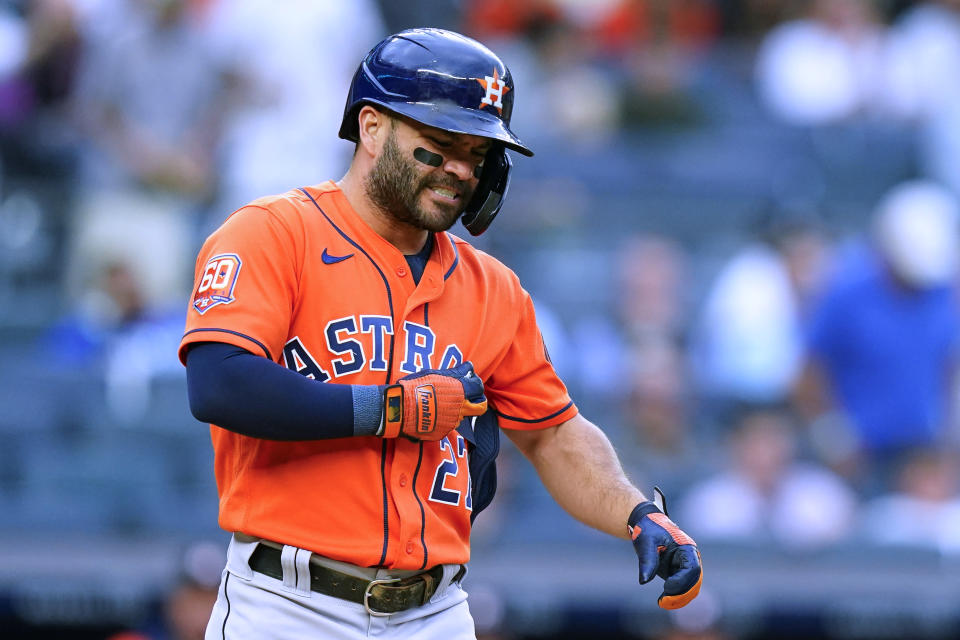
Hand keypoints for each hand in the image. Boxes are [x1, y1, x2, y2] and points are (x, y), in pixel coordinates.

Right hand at [379, 362, 487, 440]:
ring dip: (456, 411)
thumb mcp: (434, 374)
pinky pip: (448, 426)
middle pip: (480, 407)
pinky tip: (431, 414)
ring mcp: (452, 422)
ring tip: (440, 405)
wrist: (400, 408)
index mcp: (460, 391)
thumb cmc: (415, 387)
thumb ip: (455, 373)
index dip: (476, 385)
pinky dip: (443, 421)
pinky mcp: (443, 432)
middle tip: (469, 399)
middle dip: (478, 403)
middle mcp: (460, 408)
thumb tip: (469, 366)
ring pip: (462, 417)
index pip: (479, 388)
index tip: (471, 383)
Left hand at [628, 488, 701, 609]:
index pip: (692, 568)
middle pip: (694, 581)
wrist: (645, 525)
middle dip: (681, 593)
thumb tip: (643, 581)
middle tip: (664, 600)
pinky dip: (675, 597)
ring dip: (679, 598)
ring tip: (662, 602)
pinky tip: (663, 601)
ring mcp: (684, 566)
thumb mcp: (646, 542)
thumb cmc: (647, 530)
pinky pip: (681, 588)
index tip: (667, 586)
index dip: (682, 580)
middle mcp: (689, 558)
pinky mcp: (677, 573)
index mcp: (686, 547)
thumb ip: (647, 560)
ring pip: (689, 588)